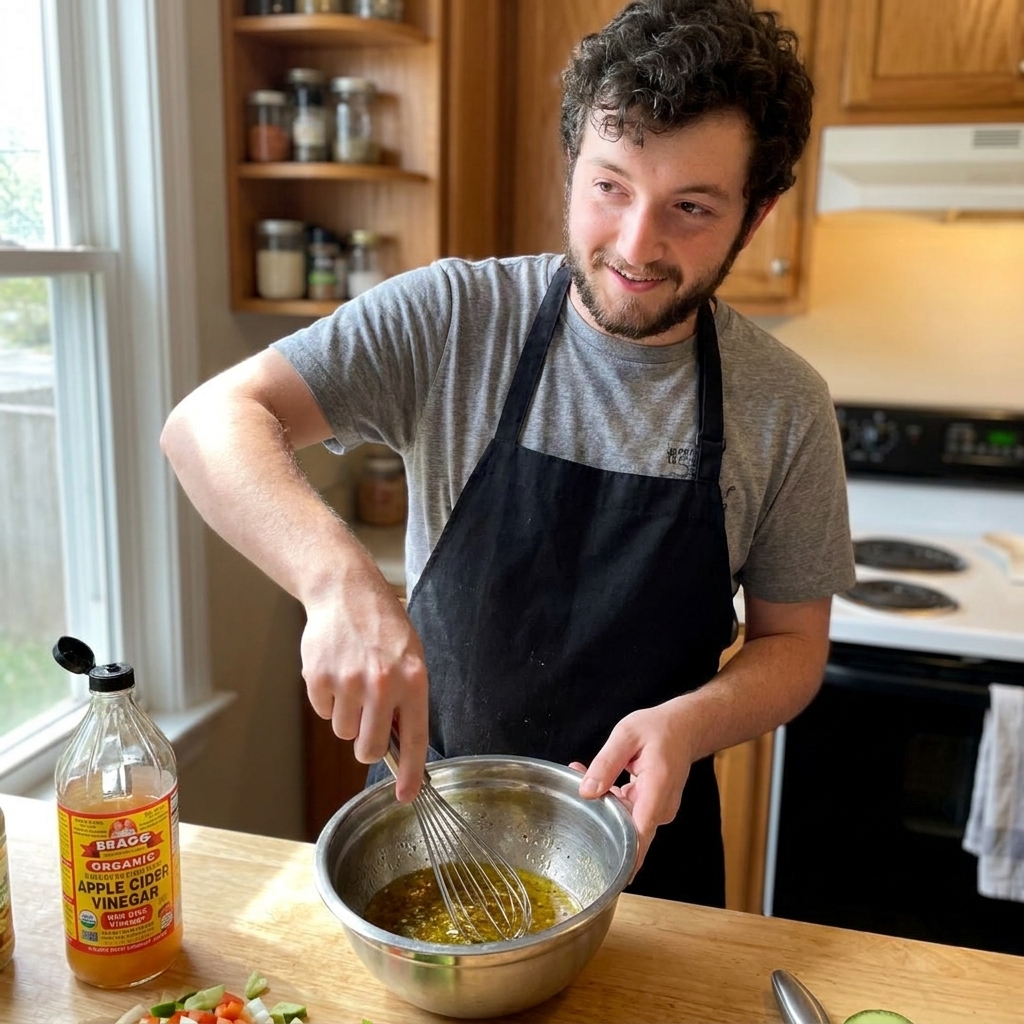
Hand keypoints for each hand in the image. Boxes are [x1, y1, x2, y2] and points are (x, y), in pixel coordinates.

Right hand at [301, 568, 428, 802]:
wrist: (345, 591)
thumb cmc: (382, 625)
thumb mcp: (411, 656)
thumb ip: (407, 698)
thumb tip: (401, 742)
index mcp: (413, 680)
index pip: (415, 739)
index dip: (410, 773)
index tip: (406, 796)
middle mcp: (382, 683)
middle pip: (369, 748)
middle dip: (367, 745)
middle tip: (367, 722)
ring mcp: (348, 681)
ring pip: (343, 732)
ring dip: (347, 716)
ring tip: (353, 681)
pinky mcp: (319, 678)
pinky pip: (323, 712)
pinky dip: (328, 699)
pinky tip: (336, 672)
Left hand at [569, 702, 694, 876]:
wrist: (685, 728)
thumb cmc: (660, 729)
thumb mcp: (626, 735)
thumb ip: (606, 763)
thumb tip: (587, 791)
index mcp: (657, 788)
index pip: (640, 834)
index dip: (624, 858)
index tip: (609, 875)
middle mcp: (660, 807)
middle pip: (625, 826)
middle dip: (597, 811)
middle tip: (577, 778)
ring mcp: (658, 811)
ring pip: (623, 820)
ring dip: (603, 802)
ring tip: (583, 771)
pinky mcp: (652, 810)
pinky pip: (628, 813)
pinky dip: (612, 799)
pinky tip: (598, 780)